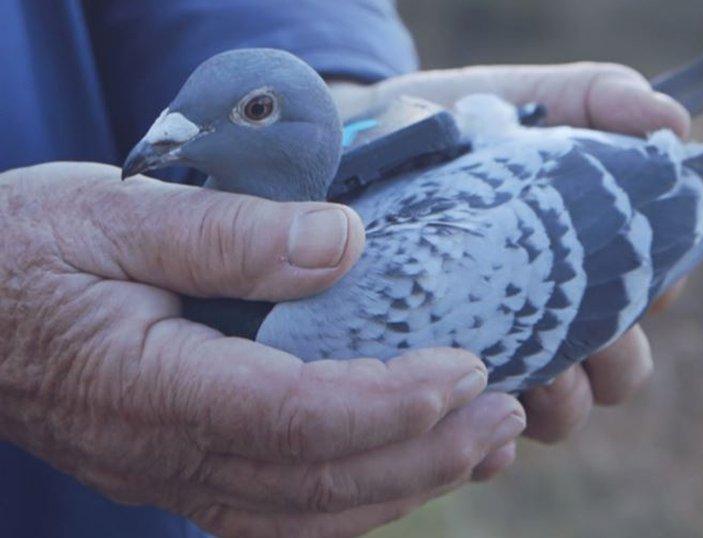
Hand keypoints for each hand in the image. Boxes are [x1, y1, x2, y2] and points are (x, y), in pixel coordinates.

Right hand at [0, 163, 525, 536]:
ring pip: (309, 514)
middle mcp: (167, 454)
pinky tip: (411, 469)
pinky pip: (283, 511)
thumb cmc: (25, 251)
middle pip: (318, 483)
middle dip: (427, 454)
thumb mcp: (113, 214)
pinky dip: (358, 500)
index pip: (295, 419)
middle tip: (507, 410)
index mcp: (152, 386)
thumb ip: (227, 233)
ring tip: (487, 443)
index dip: (390, 403)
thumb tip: (345, 243)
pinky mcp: (185, 471)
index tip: (467, 368)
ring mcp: (175, 475)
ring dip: (408, 484)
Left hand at [332, 63, 689, 444]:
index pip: (656, 292)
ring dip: (562, 401)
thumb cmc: (454, 124)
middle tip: (584, 332)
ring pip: (563, 412)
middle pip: (621, 370)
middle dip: (615, 359)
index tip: (640, 275)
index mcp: (589, 255)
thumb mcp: (529, 99)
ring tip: (527, 371)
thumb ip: (602, 98)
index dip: (659, 291)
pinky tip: (477, 424)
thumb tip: (674, 125)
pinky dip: (491, 444)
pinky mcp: (442, 387)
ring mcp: (501, 354)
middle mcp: (554, 314)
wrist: (358, 147)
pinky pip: (482, 441)